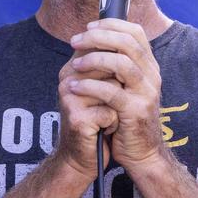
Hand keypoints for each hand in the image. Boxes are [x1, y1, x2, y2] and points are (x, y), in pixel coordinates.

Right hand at [56, 49, 119, 179]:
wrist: (83, 157)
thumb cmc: (98, 120)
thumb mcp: (103, 88)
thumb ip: (110, 65)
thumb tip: (130, 40)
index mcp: (73, 67)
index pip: (103, 49)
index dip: (119, 68)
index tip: (117, 86)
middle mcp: (68, 78)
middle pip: (112, 68)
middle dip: (120, 89)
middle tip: (111, 105)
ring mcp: (70, 98)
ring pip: (114, 89)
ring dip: (118, 106)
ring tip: (106, 116)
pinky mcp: (76, 118)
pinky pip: (111, 112)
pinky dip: (113, 123)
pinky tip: (103, 130)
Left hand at [68, 19, 165, 172]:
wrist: (142, 152)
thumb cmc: (127, 117)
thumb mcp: (125, 86)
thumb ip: (116, 65)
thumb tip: (92, 40)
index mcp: (149, 65)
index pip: (135, 32)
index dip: (111, 25)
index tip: (88, 27)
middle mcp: (152, 75)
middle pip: (127, 43)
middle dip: (98, 37)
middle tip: (75, 41)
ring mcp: (146, 93)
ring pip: (122, 63)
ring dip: (94, 59)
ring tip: (75, 65)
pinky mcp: (136, 111)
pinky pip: (112, 93)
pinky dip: (90, 86)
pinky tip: (74, 86)